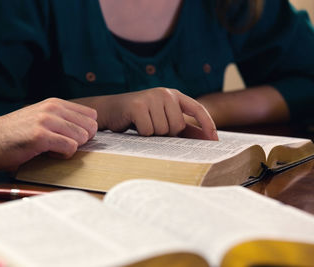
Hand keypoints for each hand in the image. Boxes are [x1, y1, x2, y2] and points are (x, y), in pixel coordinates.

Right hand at [0, 98, 97, 170]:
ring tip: (51, 149)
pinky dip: (62, 155)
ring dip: (70, 148)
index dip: (85, 130)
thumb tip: (88, 132)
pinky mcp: (40, 136)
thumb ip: (61, 120)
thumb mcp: (39, 118)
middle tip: (61, 145)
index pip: (91, 115)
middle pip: (90, 127)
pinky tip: (47, 154)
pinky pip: (70, 148)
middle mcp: (52, 108)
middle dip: (80, 141)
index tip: (71, 138)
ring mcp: (46, 121)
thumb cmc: (12, 134)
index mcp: (54, 103)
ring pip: (82, 137)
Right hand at [74, 88, 217, 139]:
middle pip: (178, 126)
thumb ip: (183, 128)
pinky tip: (134, 125)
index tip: (214, 141)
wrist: (110, 110)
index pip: (197, 109)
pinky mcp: (137, 106)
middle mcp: (164, 93)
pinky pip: (148, 131)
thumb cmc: (138, 117)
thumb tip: (206, 139)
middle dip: (166, 133)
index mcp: (173, 95)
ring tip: (142, 125)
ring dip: (152, 134)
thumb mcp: (162, 119)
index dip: (207, 124)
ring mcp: (150, 98)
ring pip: (163, 130)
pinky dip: (141, 134)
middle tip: (152, 126)